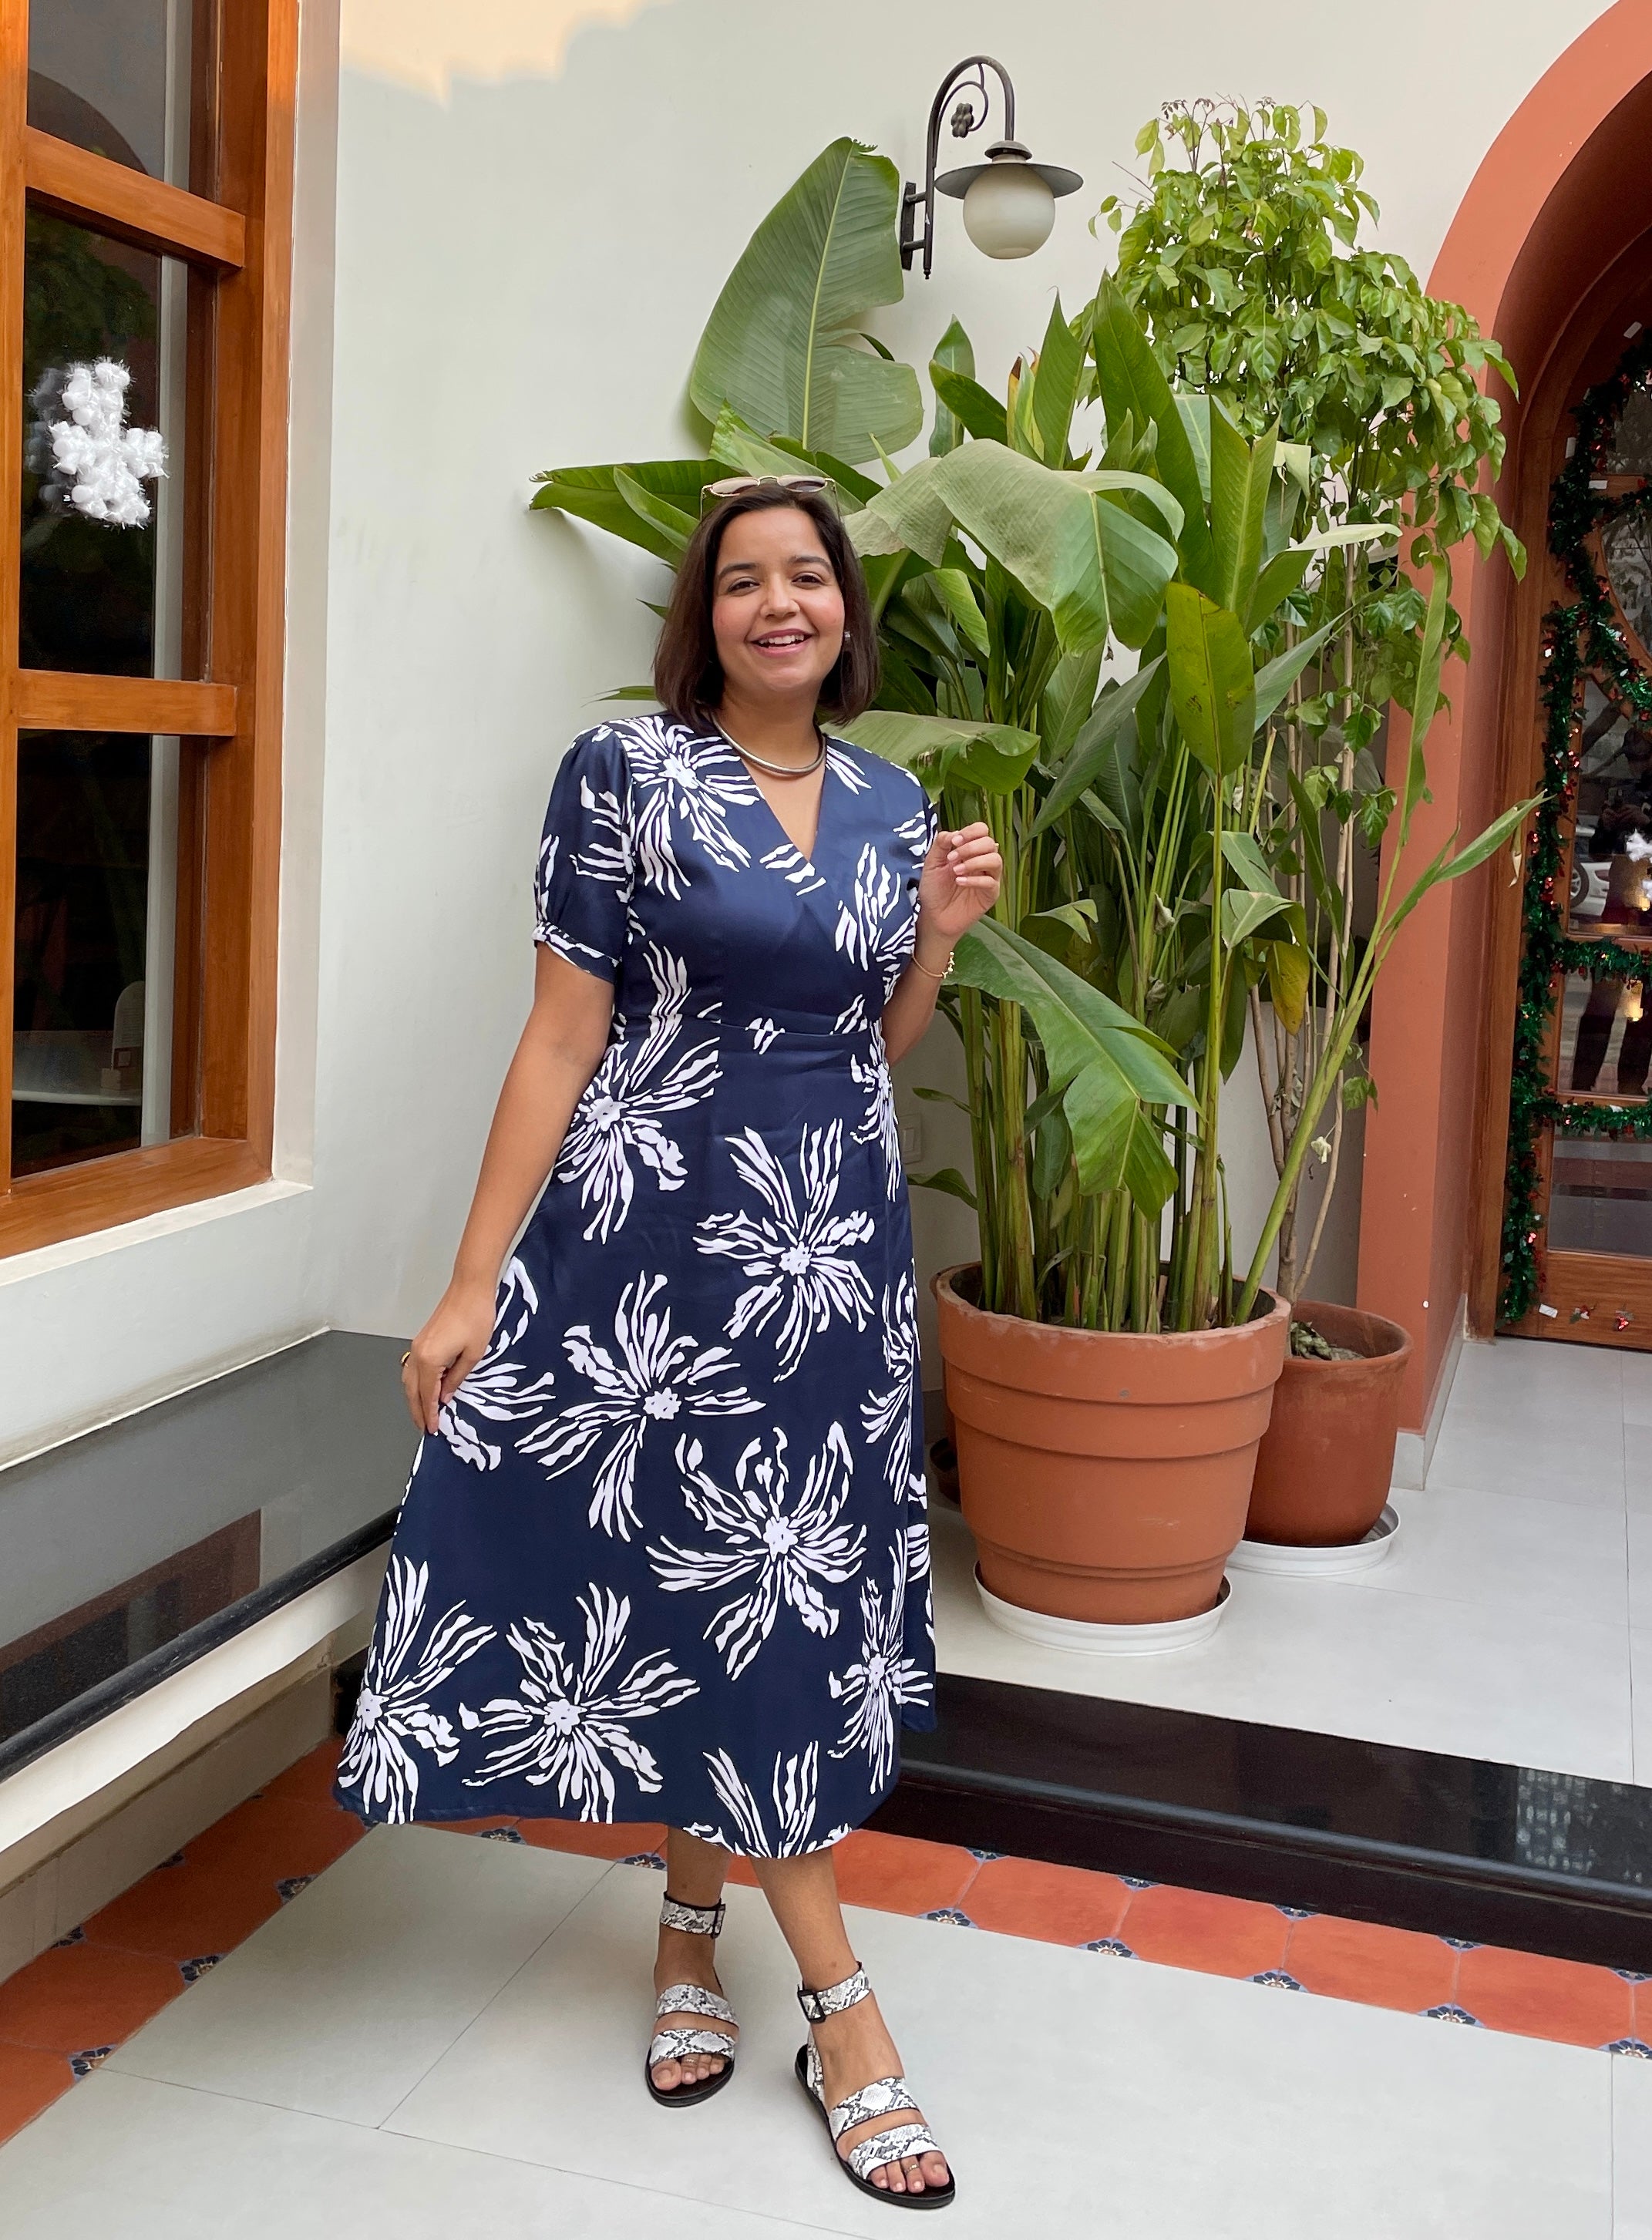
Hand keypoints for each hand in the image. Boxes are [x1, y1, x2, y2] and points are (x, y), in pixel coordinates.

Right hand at [403, 1278, 497, 1435]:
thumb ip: (457, 1378)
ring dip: (414, 1398)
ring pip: (409, 1379)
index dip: (430, 1414)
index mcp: (430, 1360)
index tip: (433, 1429)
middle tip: (424, 1428)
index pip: (427, 1395)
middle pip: (412, 1390)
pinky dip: (415, 1383)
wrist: (470, 1288)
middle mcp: (418, 1353)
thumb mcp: (473, 1355)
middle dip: (417, 1411)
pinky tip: (423, 1389)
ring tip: (422, 1413)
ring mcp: (418, 1345)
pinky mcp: (422, 1339)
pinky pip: (413, 1368)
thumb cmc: (476, 1317)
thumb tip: (446, 1396)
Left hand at [916, 820, 1001, 945]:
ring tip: (956, 871)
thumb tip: (954, 833)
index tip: (955, 841)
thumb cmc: (934, 889)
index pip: (982, 831)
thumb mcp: (932, 863)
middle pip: (990, 843)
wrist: (933, 916)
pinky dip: (975, 880)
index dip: (971, 832)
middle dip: (970, 848)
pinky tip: (960, 882)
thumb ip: (941, 844)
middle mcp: (982, 862)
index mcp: (970, 851)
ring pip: (996, 860)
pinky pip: (991, 882)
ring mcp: (988, 878)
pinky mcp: (990, 895)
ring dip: (975, 862)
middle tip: (952, 858)